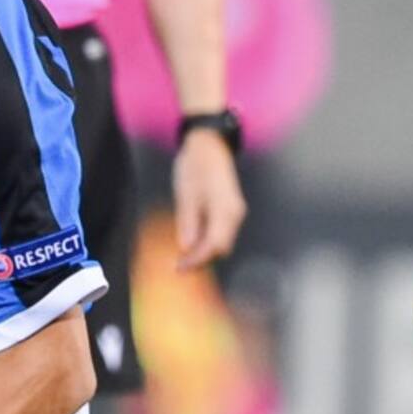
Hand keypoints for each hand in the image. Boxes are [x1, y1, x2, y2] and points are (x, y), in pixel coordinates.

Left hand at [172, 130, 245, 269]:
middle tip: (178, 266)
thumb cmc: (195, 166)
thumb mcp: (186, 194)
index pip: (214, 246)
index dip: (197, 261)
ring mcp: (234, 212)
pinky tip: (190, 242)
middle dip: (201, 259)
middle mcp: (235, 214)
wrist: (209, 144)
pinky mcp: (229, 209)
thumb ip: (187, 223)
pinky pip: (220, 232)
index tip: (178, 269)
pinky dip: (206, 241)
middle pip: (221, 248)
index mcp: (226, 211)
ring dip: (203, 252)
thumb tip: (186, 249)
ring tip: (182, 257)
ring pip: (221, 241)